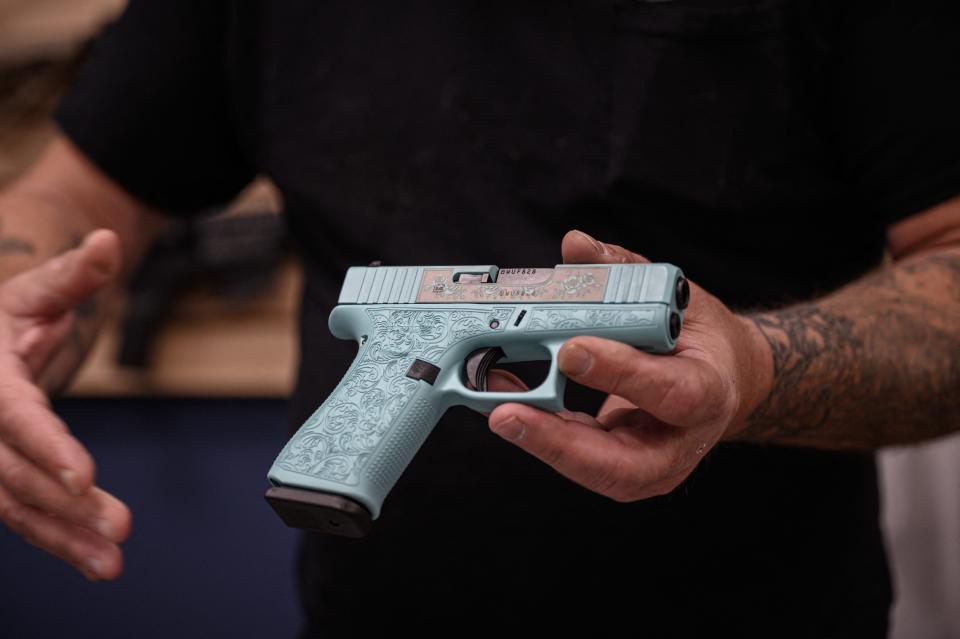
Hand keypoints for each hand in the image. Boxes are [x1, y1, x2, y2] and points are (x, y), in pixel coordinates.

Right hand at [0, 230, 130, 579]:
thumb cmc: (15, 313)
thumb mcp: (40, 290)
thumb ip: (74, 275)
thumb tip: (106, 242)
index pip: (13, 415)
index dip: (46, 447)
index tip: (84, 477)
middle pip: (14, 471)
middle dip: (65, 504)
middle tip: (119, 529)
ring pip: (16, 503)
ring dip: (63, 536)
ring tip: (111, 562)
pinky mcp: (0, 473)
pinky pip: (22, 512)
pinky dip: (56, 539)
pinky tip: (94, 562)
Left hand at [487, 230, 771, 501]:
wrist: (719, 381)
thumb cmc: (698, 338)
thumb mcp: (676, 297)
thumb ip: (625, 272)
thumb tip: (577, 246)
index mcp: (710, 391)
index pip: (673, 392)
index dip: (622, 373)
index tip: (571, 349)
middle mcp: (683, 440)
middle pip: (626, 465)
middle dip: (560, 440)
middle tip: (506, 413)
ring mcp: (652, 466)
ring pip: (594, 471)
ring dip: (538, 440)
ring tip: (494, 407)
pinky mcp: (621, 470)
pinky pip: (576, 458)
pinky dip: (538, 432)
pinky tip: (504, 403)